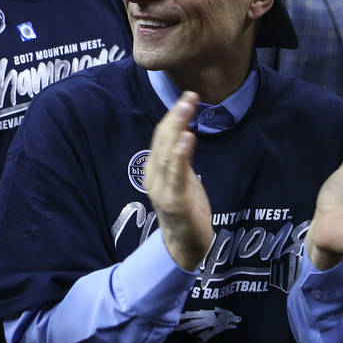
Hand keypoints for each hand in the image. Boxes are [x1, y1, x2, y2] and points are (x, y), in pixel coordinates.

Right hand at [146, 92, 213, 270]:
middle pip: (162, 140)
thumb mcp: (182, 178)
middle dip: (175, 117)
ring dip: (177, 128)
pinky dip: (180, 155)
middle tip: (188, 96)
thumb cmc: (185, 209)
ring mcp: (163, 190)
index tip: (186, 97)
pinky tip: (187, 138)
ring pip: (167, 153)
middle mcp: (154, 177)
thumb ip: (180, 158)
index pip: (161, 137)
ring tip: (187, 108)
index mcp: (155, 170)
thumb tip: (185, 131)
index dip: (172, 116)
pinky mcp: (175, 202)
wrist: (185, 245)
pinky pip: (177, 175)